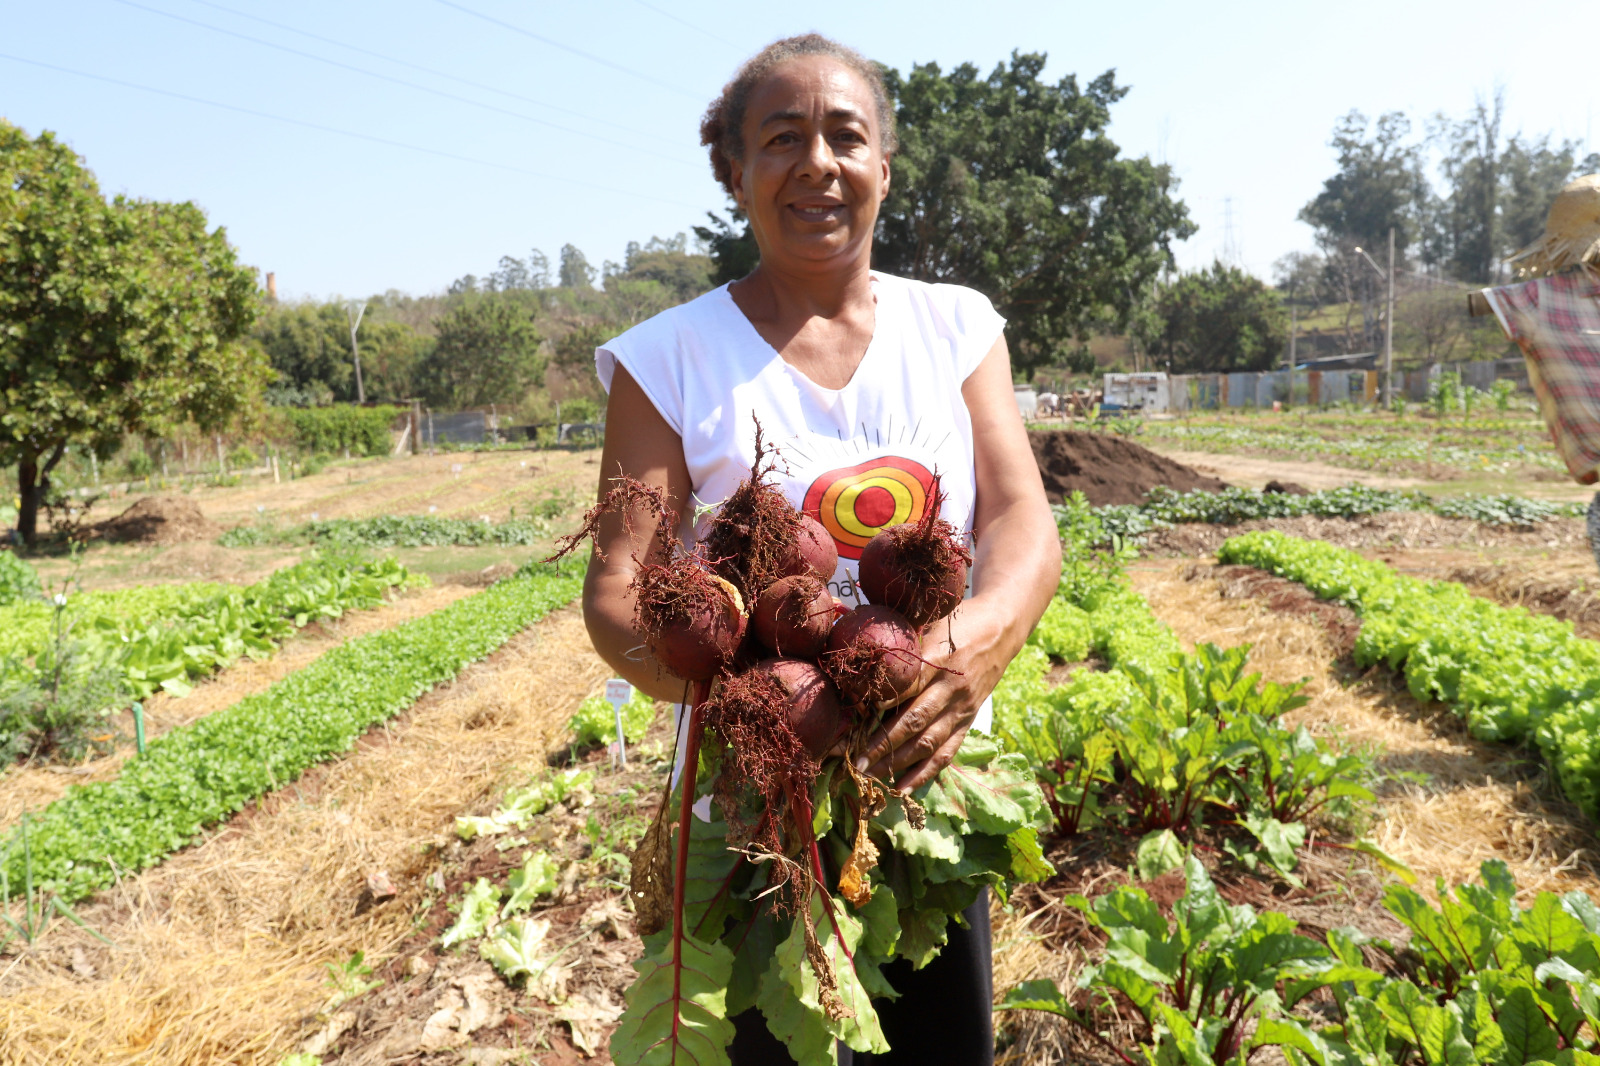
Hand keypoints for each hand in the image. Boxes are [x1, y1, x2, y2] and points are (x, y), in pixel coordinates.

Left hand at [850, 598, 1013, 790]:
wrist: (1002, 630)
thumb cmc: (957, 622)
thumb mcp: (930, 621)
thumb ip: (902, 641)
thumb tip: (861, 654)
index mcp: (940, 658)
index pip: (908, 685)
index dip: (883, 703)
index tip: (856, 718)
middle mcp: (952, 688)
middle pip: (915, 720)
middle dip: (883, 743)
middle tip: (855, 761)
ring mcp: (962, 708)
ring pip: (928, 742)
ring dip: (898, 763)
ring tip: (869, 776)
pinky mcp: (968, 721)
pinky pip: (946, 752)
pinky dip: (924, 773)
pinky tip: (902, 789)